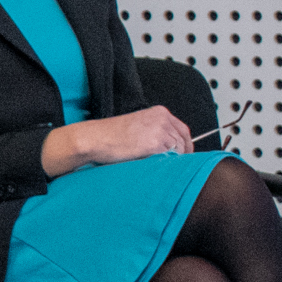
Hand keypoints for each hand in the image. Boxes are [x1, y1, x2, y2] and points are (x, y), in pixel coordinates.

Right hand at [46, 104, 189, 174]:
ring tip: (161, 168)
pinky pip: (170, 157)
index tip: (185, 156)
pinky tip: (157, 168)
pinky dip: (166, 164)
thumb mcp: (138, 127)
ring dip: (173, 161)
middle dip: (181, 155)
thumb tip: (172, 149)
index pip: (183, 130)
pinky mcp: (156, 144)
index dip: (186, 145)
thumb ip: (156, 132)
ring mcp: (160, 130)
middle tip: (176, 167)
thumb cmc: (111, 136)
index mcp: (159, 112)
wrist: (95, 138)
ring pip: (178, 150)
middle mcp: (163, 119)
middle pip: (183, 141)